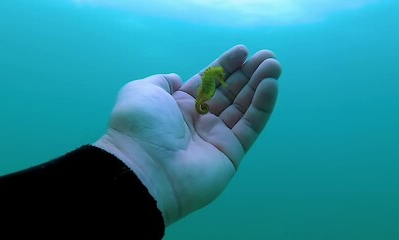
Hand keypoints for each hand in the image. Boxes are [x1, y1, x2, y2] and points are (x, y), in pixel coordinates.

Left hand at [93, 45, 281, 225]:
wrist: (145, 169)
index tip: (242, 51)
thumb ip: (162, 81)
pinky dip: (262, 106)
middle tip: (267, 57)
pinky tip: (271, 86)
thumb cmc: (141, 126)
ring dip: (260, 86)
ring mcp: (216, 137)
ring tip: (274, 66)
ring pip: (243, 108)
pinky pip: (250, 126)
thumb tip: (177, 79)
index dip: (225, 66)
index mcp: (178, 105)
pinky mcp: (231, 153)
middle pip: (229, 93)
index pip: (208, 81)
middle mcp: (198, 120)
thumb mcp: (141, 91)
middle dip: (248, 74)